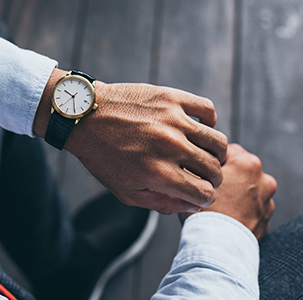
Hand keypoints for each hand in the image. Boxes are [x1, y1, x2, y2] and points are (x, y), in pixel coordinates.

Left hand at [34, 69, 227, 213]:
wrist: (84, 117)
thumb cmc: (103, 157)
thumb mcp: (125, 191)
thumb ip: (161, 203)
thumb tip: (194, 205)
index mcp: (159, 174)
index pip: (205, 193)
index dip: (205, 197)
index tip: (200, 192)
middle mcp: (170, 147)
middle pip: (214, 169)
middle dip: (213, 178)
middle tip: (204, 175)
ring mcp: (173, 120)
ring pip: (218, 142)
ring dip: (216, 153)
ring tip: (204, 153)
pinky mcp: (171, 98)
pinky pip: (208, 110)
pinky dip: (209, 121)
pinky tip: (197, 128)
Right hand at [179, 144, 276, 240]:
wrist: (218, 248)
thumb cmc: (205, 213)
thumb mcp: (192, 177)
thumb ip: (197, 161)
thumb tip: (193, 155)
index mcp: (248, 163)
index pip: (225, 150)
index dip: (210, 160)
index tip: (202, 171)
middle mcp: (263, 179)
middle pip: (239, 169)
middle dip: (226, 176)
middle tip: (208, 189)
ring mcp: (267, 201)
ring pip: (246, 188)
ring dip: (235, 192)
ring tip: (217, 205)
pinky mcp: (266, 219)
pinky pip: (250, 207)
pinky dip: (241, 209)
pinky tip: (225, 215)